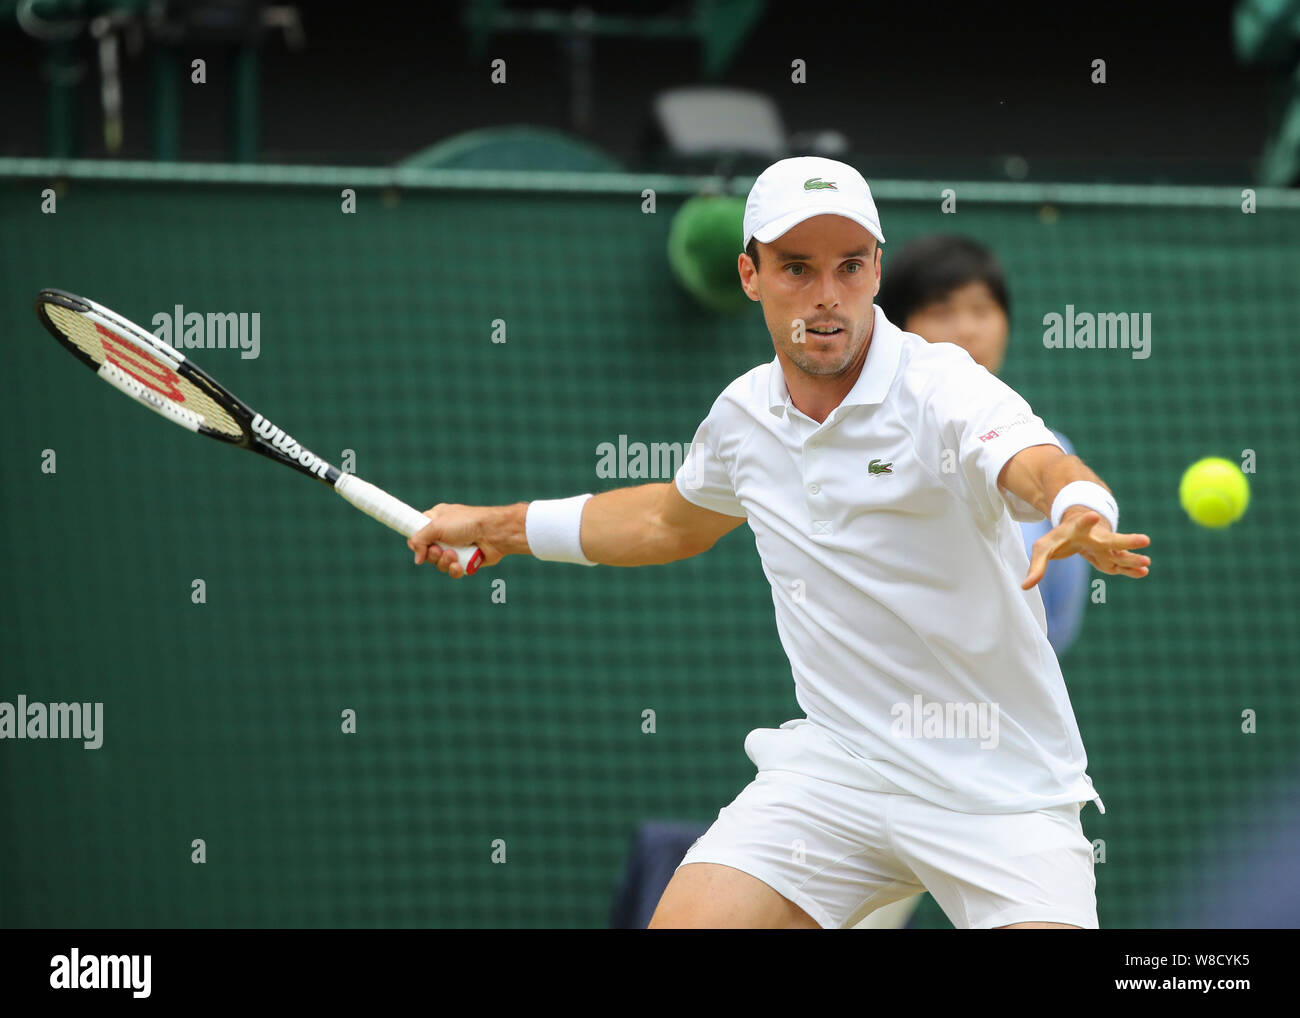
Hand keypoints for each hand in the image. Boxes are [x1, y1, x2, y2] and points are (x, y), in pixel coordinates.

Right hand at [408, 503, 505, 578]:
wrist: (494, 533)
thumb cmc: (467, 523)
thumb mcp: (436, 526)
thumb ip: (419, 540)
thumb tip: (417, 558)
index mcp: (436, 520)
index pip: (418, 533)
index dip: (418, 542)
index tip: (421, 546)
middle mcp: (444, 534)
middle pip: (427, 552)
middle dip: (433, 555)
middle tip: (441, 550)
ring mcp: (455, 547)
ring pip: (439, 563)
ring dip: (444, 562)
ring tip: (454, 556)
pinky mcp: (465, 560)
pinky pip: (452, 571)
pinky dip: (454, 569)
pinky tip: (459, 565)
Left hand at [1022, 508, 1149, 589]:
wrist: (1075, 529)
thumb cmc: (1057, 539)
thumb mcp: (1042, 549)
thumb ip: (1036, 567)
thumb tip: (1025, 586)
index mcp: (1077, 530)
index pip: (1081, 524)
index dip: (1086, 520)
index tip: (1093, 515)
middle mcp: (1095, 537)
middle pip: (1111, 539)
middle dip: (1127, 540)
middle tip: (1145, 539)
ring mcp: (1105, 548)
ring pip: (1121, 553)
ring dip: (1133, 558)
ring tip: (1147, 562)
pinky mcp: (1110, 557)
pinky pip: (1122, 564)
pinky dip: (1131, 568)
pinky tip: (1143, 572)